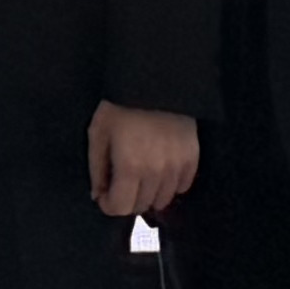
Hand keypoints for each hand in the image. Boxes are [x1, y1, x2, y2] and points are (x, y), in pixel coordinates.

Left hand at [86, 101, 201, 220]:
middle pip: (141, 206)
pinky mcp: (192, 158)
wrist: (155, 81)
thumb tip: (98, 195)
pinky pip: (182, 186)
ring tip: (141, 176)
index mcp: (130, 166)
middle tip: (121, 182)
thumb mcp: (98, 133)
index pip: (121, 207)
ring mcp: (177, 166)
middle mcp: (156, 172)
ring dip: (149, 194)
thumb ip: (97, 169)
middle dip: (127, 199)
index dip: (108, 205)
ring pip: (163, 200)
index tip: (105, 194)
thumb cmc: (121, 105)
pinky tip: (160, 170)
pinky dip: (170, 185)